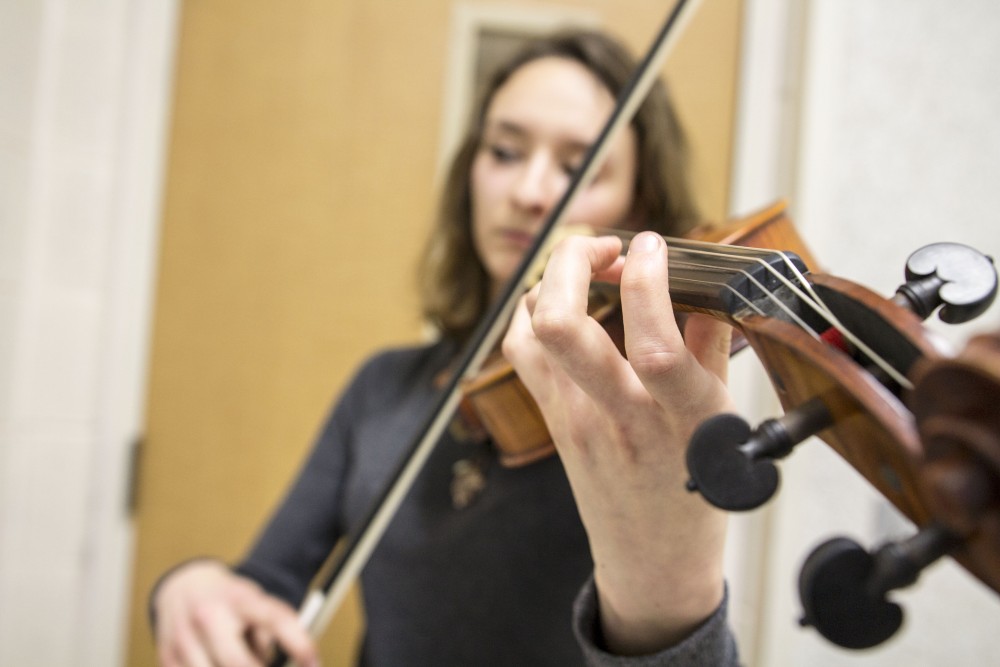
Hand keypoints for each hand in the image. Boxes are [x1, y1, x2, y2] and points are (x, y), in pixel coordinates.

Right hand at [153, 560, 318, 666]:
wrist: (184, 586)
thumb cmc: (228, 599)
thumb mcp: (256, 602)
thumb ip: (269, 632)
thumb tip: (278, 665)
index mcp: (240, 599)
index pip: (276, 620)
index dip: (299, 644)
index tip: (313, 662)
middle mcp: (209, 616)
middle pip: (238, 662)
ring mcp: (184, 637)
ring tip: (242, 659)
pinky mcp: (167, 656)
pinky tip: (217, 662)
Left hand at [503, 231, 732, 654]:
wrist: (652, 558)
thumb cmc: (695, 492)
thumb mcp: (722, 416)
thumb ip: (711, 344)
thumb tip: (705, 282)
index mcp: (683, 417)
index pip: (655, 341)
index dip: (649, 280)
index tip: (655, 245)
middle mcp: (621, 417)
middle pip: (563, 325)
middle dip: (573, 262)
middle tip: (605, 246)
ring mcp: (576, 420)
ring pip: (534, 333)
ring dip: (551, 282)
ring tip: (585, 266)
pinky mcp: (553, 421)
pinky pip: (524, 353)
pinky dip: (531, 313)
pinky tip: (558, 300)